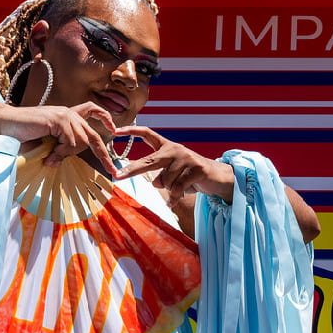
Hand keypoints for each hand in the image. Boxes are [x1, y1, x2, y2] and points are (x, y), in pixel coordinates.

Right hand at [0, 99, 119, 176]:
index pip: (92, 110)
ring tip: (50, 158)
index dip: (105, 119)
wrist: (6, 125)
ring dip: (67, 155)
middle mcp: (68, 113)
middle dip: (103, 154)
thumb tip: (65, 160)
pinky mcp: (59, 120)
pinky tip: (49, 155)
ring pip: (81, 142)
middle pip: (93, 135)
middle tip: (111, 169)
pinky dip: (61, 153)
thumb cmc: (21, 134)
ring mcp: (64, 115)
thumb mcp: (47, 143)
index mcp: (66, 115)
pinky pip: (70, 143)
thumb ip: (60, 148)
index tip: (115, 129)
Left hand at [112, 125, 234, 199]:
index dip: (132, 131)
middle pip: (149, 161)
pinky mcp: (196, 168)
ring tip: (180, 188)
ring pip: (165, 181)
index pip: (148, 134)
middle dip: (132, 170)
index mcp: (166, 146)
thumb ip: (161, 176)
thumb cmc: (190, 175)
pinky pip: (177, 188)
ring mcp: (186, 158)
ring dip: (170, 189)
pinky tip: (174, 201)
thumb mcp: (173, 174)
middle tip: (118, 176)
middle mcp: (174, 149)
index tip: (116, 131)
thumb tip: (155, 183)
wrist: (216, 177)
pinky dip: (174, 197)